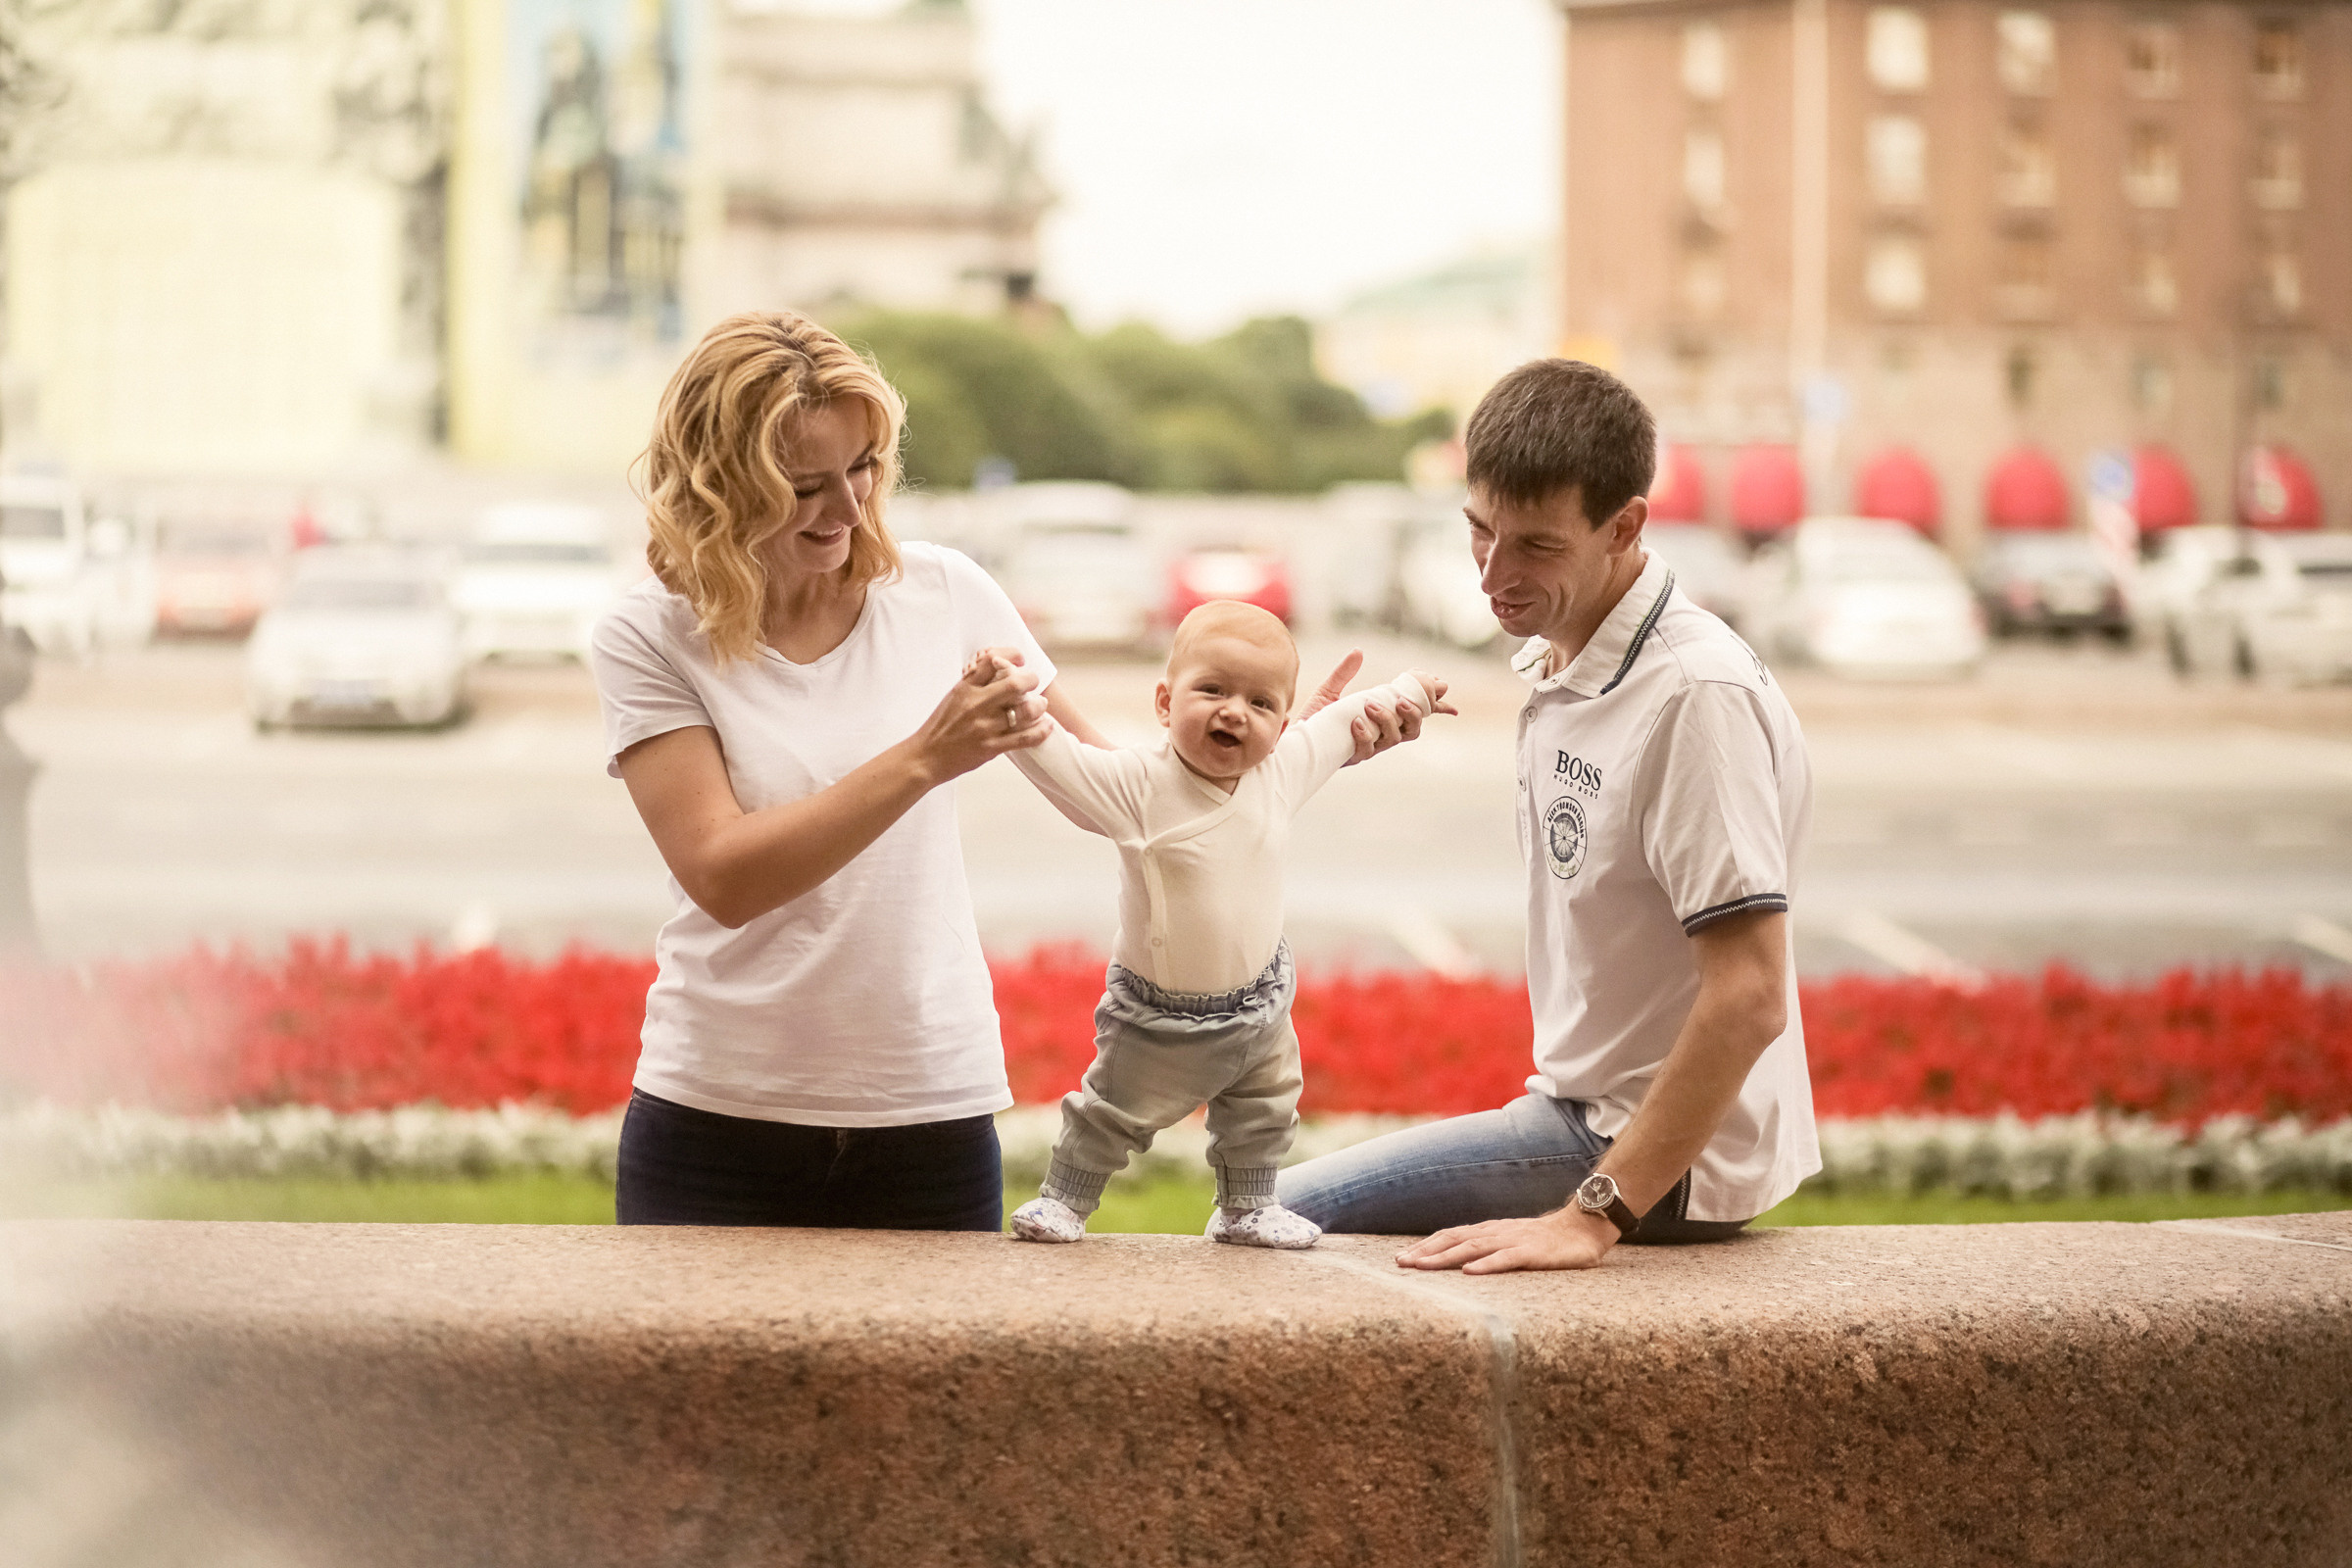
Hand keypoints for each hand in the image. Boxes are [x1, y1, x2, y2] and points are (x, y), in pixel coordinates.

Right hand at [914, 648, 1048, 783]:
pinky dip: (1041, 731)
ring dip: (1039, 706)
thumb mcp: (953, 697)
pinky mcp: (991, 747)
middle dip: (1031, 680)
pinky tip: (1046, 726)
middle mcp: (976, 704)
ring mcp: (985, 727)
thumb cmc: (940, 727)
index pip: (992, 661)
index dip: (1012, 655)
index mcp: (965, 688)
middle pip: (1015, 684)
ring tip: (1041, 705)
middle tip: (1034, 682)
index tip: (1021, 660)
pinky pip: (1025, 738)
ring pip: (1025, 711)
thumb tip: (1002, 670)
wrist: (925, 757)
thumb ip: (976, 684)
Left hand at [1293, 652, 1456, 764]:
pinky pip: (1367, 749)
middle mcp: (1380, 737)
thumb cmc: (1314, 720)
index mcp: (1382, 721)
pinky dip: (1365, 734)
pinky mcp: (1352, 757)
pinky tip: (1356, 722)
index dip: (1433, 703)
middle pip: (1412, 729)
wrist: (1293, 742)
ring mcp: (1369, 748)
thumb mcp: (1329, 692)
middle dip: (1415, 712)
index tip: (1444, 686)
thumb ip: (1344, 674)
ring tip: (1370, 705)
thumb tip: (1358, 652)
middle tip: (1402, 698)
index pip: (1414, 713)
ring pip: (1394, 739)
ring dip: (1388, 720)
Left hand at [1393, 1209, 1616, 1273]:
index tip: (1400, 1259)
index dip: (1424, 1246)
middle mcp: (1496, 1232)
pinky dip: (1486, 1264)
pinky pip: (1506, 1258)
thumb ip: (1488, 1249)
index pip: (1449, 1236)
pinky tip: (1470, 1272)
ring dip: (1445, 1257)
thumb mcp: (1511, 1242)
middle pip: (1453, 1240)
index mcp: (1489, 1231)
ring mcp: (1513, 1241)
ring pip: (1473, 1248)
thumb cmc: (1546, 1240)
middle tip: (1400, 1264)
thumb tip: (1460, 1262)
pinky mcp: (1533, 1253)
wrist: (1584, 1226)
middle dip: (1425, 1252)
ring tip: (1422, 1266)